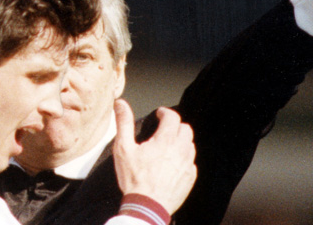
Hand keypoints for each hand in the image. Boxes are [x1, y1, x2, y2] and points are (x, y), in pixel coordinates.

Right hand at [112, 99, 196, 215]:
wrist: (147, 206)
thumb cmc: (135, 179)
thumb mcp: (123, 148)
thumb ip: (124, 123)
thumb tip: (121, 105)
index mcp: (165, 140)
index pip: (173, 117)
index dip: (165, 112)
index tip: (160, 114)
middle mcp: (180, 150)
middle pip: (186, 129)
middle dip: (175, 125)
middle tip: (165, 129)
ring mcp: (187, 165)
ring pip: (190, 145)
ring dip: (181, 141)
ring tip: (169, 146)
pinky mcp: (189, 178)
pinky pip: (192, 163)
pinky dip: (184, 159)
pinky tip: (173, 164)